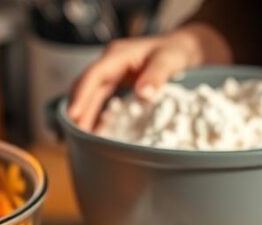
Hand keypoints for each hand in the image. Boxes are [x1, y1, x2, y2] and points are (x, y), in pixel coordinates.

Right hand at [68, 24, 229, 131]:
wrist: (187, 48)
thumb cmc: (178, 51)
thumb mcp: (170, 60)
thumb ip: (157, 75)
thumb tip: (144, 94)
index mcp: (118, 55)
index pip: (94, 76)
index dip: (82, 96)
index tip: (75, 115)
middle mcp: (111, 64)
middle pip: (88, 88)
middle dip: (79, 111)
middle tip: (74, 136)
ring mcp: (114, 75)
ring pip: (93, 96)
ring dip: (86, 116)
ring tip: (82, 140)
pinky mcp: (119, 85)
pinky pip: (103, 102)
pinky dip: (98, 117)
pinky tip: (97, 134)